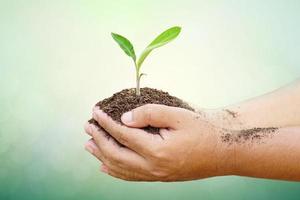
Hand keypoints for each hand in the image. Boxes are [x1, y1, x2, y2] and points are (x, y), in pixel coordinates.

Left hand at [84, 104, 234, 180]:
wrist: (222, 152)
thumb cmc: (203, 131)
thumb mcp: (178, 116)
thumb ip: (150, 114)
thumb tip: (125, 118)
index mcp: (157, 150)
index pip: (122, 135)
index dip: (106, 122)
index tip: (95, 112)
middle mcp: (153, 167)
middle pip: (116, 154)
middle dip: (98, 138)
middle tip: (87, 126)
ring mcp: (155, 176)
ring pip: (120, 168)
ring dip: (102, 155)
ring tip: (89, 145)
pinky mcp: (159, 178)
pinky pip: (131, 177)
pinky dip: (115, 171)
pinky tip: (107, 166)